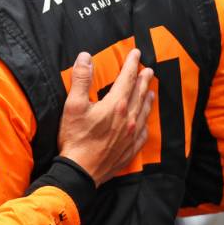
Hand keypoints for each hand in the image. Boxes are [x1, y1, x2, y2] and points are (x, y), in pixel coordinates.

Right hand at [59, 50, 154, 184]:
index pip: (127, 78)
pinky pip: (142, 133)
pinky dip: (145, 123)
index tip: (136, 53)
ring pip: (143, 112)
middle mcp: (127, 118)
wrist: (80, 171)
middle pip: (138, 94)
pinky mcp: (129, 150)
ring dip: (147, 99)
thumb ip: (81, 79)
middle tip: (148, 70)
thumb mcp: (73, 105)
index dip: (131, 64)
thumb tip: (85, 57)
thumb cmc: (75, 138)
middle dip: (143, 80)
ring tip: (151, 92)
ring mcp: (130, 135)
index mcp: (115, 105)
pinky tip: (144, 122)